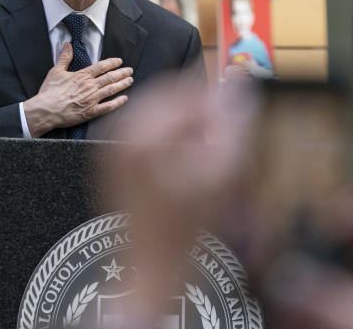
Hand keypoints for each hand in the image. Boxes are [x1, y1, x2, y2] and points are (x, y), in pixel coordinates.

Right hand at [22, 42, 133, 137]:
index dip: (112, 63)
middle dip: (121, 73)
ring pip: (111, 90)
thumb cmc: (50, 92)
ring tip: (130, 80)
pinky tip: (124, 99)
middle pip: (110, 77)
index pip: (101, 67)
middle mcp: (89, 86)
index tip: (119, 61)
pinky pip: (108, 107)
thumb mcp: (55, 71)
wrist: (46, 110)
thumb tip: (67, 45)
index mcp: (82, 76)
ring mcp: (91, 99)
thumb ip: (64, 58)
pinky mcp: (90, 112)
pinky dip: (117, 102)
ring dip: (122, 84)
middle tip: (129, 70)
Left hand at [103, 76, 257, 322]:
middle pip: (168, 97)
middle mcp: (120, 134)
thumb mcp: (221, 176)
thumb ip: (232, 126)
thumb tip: (240, 86)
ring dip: (186, 122)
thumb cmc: (186, 228)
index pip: (185, 93)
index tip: (236, 115)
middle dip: (199, 110)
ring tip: (205, 151)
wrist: (152, 267)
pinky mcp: (113, 158)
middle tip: (223, 134)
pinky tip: (186, 161)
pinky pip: (146, 129)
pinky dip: (170, 135)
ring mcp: (113, 146)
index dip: (216, 101)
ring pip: (158, 111)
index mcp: (141, 135)